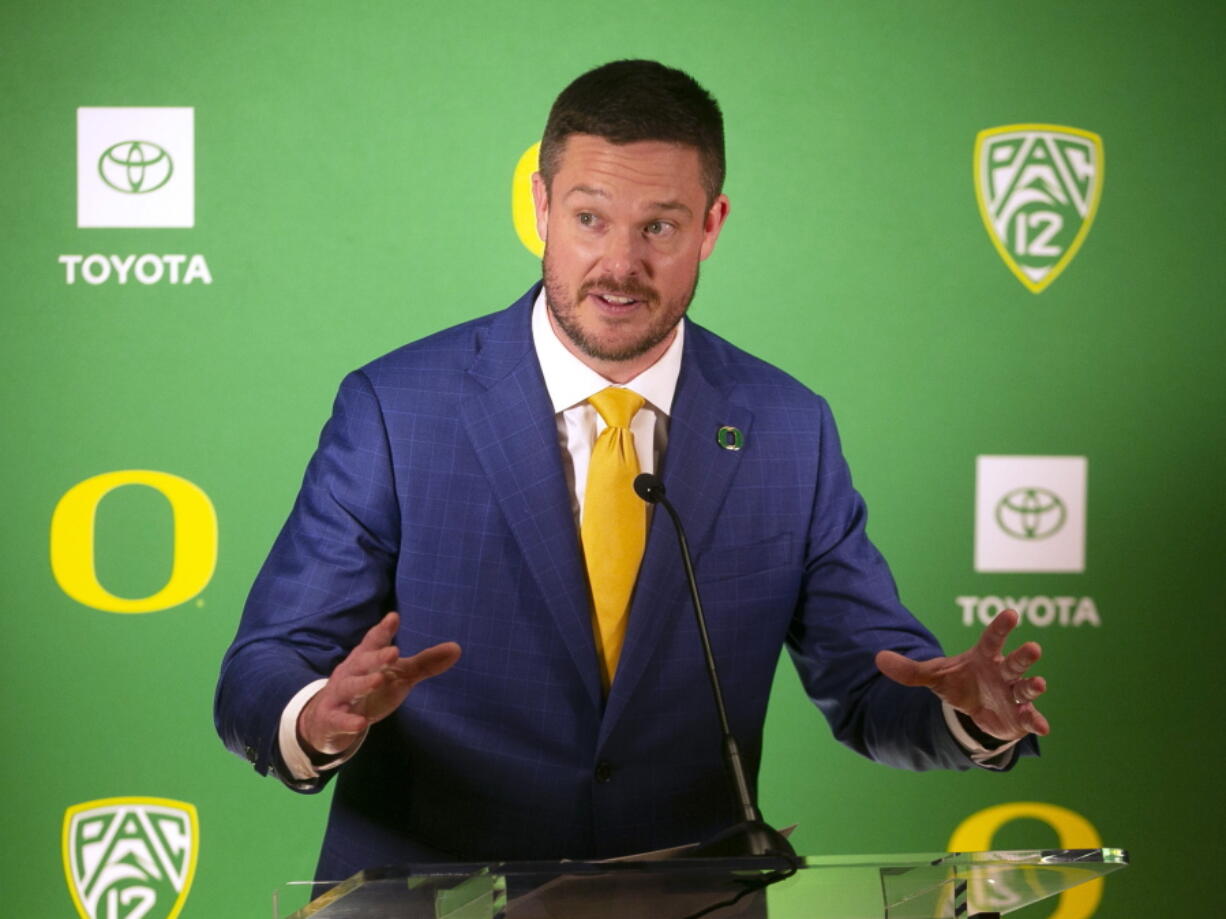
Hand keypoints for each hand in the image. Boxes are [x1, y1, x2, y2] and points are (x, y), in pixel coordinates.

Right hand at [298, 611, 460, 757]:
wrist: (328, 718)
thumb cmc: (370, 687)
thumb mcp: (398, 674)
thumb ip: (425, 663)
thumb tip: (457, 648)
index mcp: (366, 657)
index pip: (374, 640)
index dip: (383, 630)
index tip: (394, 617)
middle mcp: (351, 671)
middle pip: (363, 661)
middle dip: (377, 656)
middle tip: (394, 652)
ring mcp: (339, 694)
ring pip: (350, 686)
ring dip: (363, 683)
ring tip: (379, 679)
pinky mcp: (332, 717)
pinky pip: (338, 718)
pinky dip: (348, 721)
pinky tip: (360, 725)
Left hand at [875, 608, 1048, 740]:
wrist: (972, 711)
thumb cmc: (959, 684)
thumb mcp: (933, 677)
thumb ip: (909, 670)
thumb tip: (878, 658)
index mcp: (983, 658)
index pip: (992, 639)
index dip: (1001, 627)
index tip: (1011, 614)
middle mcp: (1003, 673)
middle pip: (1015, 662)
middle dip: (1024, 656)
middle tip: (1034, 648)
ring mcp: (1014, 694)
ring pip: (1026, 687)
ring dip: (1033, 686)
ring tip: (1040, 684)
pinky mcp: (1020, 716)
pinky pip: (1030, 717)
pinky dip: (1036, 721)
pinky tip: (1042, 727)